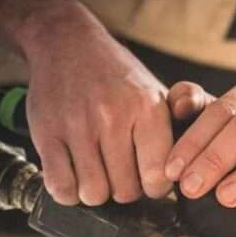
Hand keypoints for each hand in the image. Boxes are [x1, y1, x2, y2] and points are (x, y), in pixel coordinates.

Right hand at [23, 15, 173, 205]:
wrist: (67, 43)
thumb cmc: (116, 76)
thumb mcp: (156, 92)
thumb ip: (177, 127)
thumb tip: (188, 169)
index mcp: (147, 108)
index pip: (158, 176)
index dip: (154, 187)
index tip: (148, 181)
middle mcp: (114, 117)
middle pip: (125, 191)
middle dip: (124, 190)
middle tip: (120, 173)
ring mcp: (78, 126)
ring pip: (93, 193)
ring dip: (96, 192)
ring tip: (98, 174)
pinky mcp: (47, 133)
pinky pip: (61, 186)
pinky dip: (68, 192)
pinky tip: (74, 177)